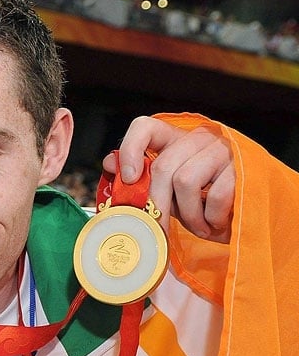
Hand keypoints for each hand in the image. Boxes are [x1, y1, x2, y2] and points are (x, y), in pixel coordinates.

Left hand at [102, 116, 233, 242]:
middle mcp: (198, 139)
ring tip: (196, 226)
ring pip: (186, 180)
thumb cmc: (201, 201)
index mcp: (174, 140)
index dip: (131, 149)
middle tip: (159, 229)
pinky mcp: (243, 168)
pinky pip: (216, 195)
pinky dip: (210, 218)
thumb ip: (142, 179)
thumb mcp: (167, 192)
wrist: (246, 214)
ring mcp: (222, 150)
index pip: (145, 127)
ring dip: (188, 214)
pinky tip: (214, 224)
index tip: (130, 178)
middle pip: (164, 166)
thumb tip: (109, 164)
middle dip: (158, 204)